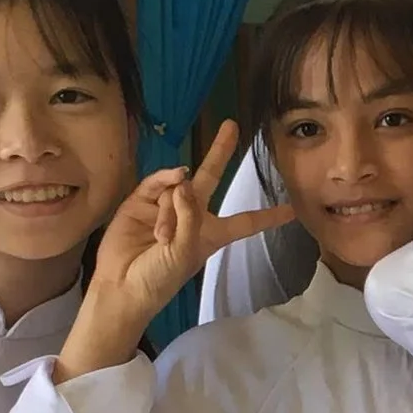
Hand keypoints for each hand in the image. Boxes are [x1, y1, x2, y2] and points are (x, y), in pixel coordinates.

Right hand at [58, 125, 294, 374]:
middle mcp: (191, 214)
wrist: (121, 286)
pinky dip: (163, 182)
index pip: (245, 221)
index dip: (267, 216)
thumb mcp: (185, 251)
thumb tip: (184, 179)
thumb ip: (189, 215)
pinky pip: (157, 182)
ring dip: (173, 207)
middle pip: (210, 177)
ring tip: (162, 236)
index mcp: (211, 234)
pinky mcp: (141, 201)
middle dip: (220, 152)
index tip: (291, 211)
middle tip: (232, 126)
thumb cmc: (160, 278)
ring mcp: (165, 205)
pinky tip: (170, 184)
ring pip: (178, 186)